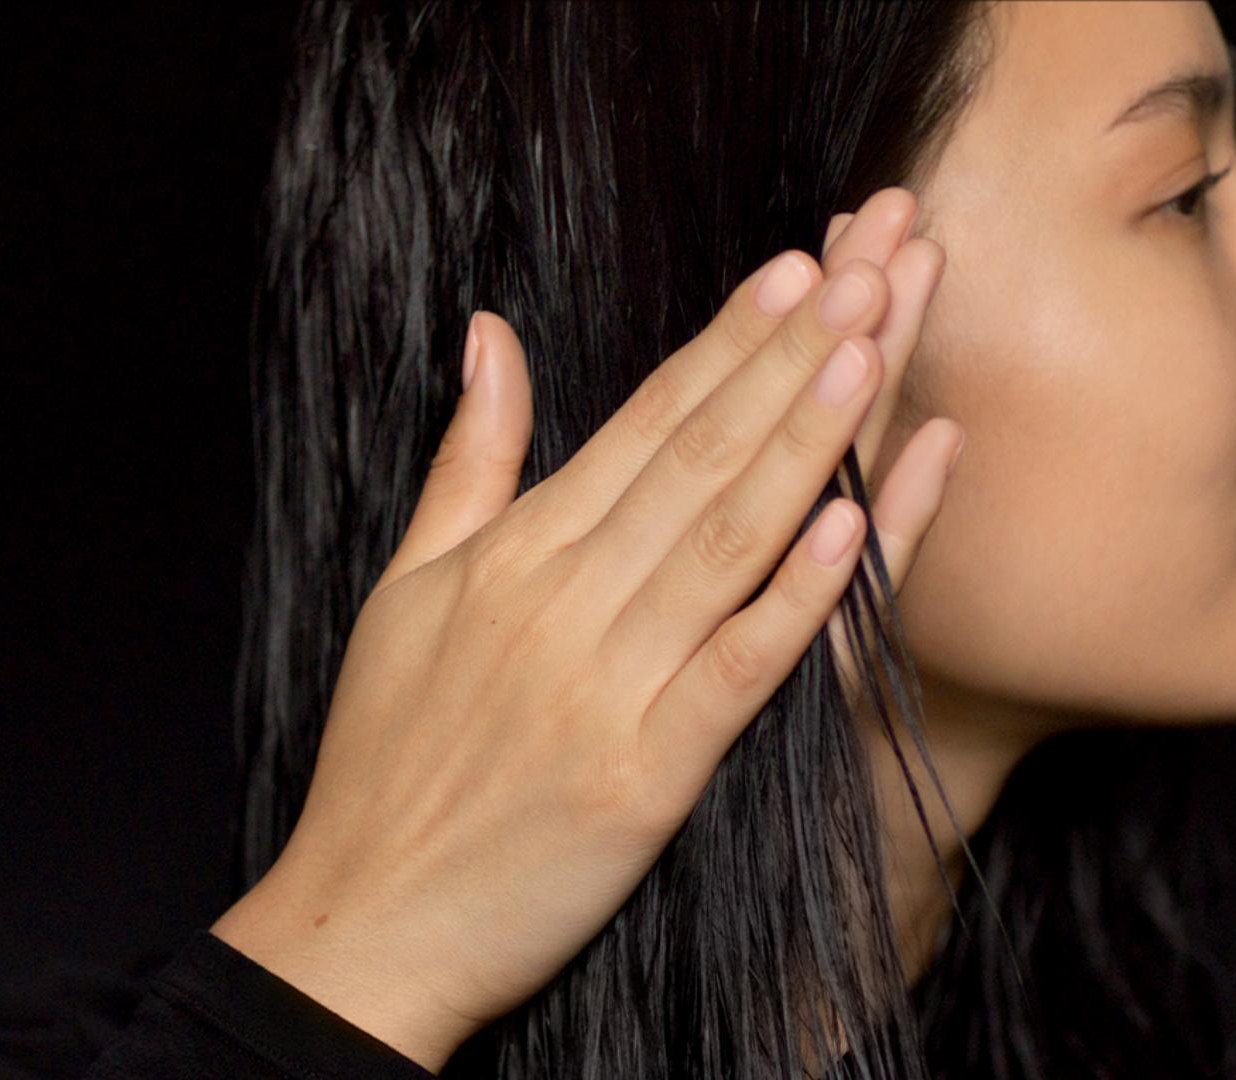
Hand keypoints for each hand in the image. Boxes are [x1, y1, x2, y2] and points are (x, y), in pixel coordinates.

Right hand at [211, 188, 960, 1073]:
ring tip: (869, 349)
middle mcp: (561, 600)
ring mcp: (604, 685)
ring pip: (725, 539)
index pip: (639, 423)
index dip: (722, 343)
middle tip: (865, 268)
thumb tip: (490, 338)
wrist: (366, 919)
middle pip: (696, 457)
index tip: (790, 271)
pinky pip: (733, 668)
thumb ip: (468, 463)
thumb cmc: (383, 759)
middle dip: (786, 357)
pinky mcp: (642, 774)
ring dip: (804, 442)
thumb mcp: (405, 589)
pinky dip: (795, 598)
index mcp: (513, 553)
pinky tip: (855, 526)